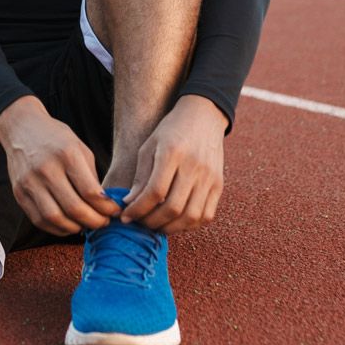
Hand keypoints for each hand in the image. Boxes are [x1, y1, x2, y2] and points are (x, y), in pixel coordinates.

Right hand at [0, 96, 116, 235]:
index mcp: (66, 155)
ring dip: (75, 228)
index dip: (106, 208)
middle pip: (74, 209)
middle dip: (94, 222)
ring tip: (85, 225)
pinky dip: (56, 228)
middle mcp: (46, 169)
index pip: (90, 192)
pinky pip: (39, 220)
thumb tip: (104, 206)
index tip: (114, 211)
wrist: (21, 129)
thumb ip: (91, 178)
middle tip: (103, 223)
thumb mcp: (80, 149)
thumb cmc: (55, 139)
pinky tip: (68, 224)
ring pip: (55, 218)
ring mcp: (29, 182)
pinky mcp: (18, 193)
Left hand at [120, 95, 227, 232]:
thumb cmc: (170, 131)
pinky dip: (189, 225)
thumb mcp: (148, 146)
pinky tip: (175, 222)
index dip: (138, 209)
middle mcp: (194, 167)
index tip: (125, 216)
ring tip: (155, 225)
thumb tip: (129, 203)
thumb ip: (140, 176)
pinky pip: (206, 215)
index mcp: (172, 153)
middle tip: (139, 222)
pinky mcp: (219, 185)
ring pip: (191, 216)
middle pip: (173, 207)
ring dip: (170, 227)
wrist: (203, 117)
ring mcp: (210, 177)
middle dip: (151, 221)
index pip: (155, 191)